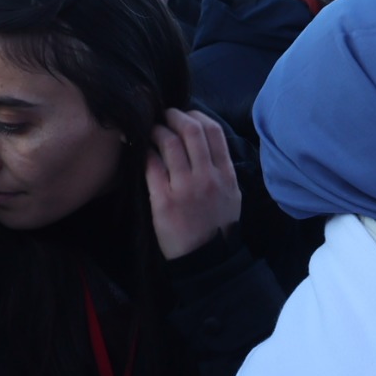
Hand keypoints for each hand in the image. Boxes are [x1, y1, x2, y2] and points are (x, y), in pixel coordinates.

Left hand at [145, 108, 242, 260]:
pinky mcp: (163, 200)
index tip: (186, 116)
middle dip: (174, 116)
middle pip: (191, 130)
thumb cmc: (218, 227)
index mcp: (227, 175)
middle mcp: (208, 177)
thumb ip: (222, 170)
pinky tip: (143, 152)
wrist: (207, 260)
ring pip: (169, 142)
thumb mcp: (232, 196)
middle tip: (164, 116)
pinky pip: (151, 164)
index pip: (214, 132)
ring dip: (157, 131)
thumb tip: (205, 145)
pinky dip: (145, 152)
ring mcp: (185, 188)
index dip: (197, 115)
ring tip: (152, 131)